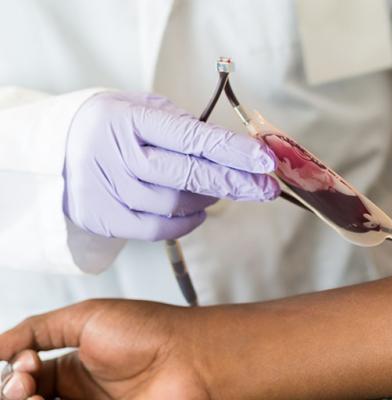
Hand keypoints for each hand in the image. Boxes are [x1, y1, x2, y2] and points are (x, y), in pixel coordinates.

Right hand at [0, 300, 211, 399]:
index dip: (14, 375)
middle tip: (27, 383)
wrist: (191, 357)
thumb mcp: (86, 318)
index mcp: (71, 366)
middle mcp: (78, 394)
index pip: (22, 379)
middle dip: (14, 392)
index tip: (28, 363)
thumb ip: (38, 329)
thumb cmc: (150, 331)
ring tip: (35, 396)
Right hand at [65, 92, 279, 240]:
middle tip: (266, 187)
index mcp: (127, 118)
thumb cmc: (112, 126)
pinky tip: (197, 211)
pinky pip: (158, 229)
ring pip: (175, 204)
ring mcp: (106, 189)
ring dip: (209, 199)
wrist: (52, 150)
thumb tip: (237, 151)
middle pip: (187, 176)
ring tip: (218, 189)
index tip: (265, 159)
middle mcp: (114, 154)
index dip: (232, 151)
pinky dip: (186, 222)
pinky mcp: (103, 218)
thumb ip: (184, 126)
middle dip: (235, 182)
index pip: (191, 138)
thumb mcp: (142, 108)